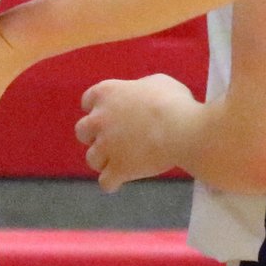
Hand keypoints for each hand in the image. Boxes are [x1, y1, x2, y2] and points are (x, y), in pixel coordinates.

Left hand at [75, 73, 199, 191]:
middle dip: (95, 136)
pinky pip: (105, 182)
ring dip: (104, 160)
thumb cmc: (174, 102)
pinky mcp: (118, 168)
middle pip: (82, 131)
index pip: (87, 101)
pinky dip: (112, 183)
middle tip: (114, 140)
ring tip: (121, 161)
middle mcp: (99, 119)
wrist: (183, 129)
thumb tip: (140, 96)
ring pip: (92, 158)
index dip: (99, 109)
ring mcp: (106, 145)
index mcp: (107, 93)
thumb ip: (139, 88)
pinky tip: (121, 181)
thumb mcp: (156, 83)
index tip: (110, 116)